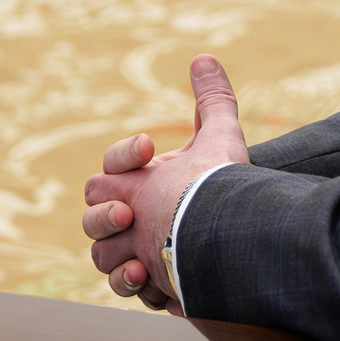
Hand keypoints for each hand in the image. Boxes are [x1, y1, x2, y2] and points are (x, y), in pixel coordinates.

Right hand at [83, 55, 252, 310]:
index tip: (150, 146)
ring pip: (100, 252)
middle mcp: (132, 215)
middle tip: (128, 212)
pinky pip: (120, 282)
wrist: (245, 241)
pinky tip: (142, 273)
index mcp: (142, 180)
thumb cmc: (226, 189)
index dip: (125, 155)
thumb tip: (204, 57)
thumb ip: (213, 99)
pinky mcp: (149, 282)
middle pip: (93, 214)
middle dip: (104, 212)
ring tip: (135, 254)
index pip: (113, 165)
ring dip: (111, 251)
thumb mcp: (221, 140)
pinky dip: (126, 280)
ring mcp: (135, 249)